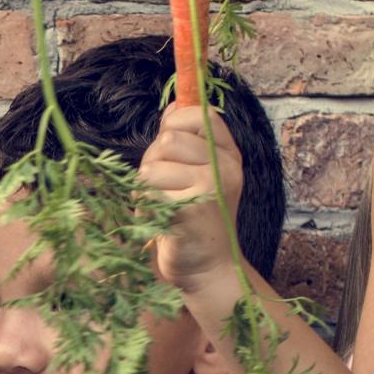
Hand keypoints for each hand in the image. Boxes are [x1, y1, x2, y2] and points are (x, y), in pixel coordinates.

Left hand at [139, 105, 244, 294]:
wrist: (208, 270)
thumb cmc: (194, 221)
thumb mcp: (196, 173)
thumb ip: (185, 140)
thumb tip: (174, 103)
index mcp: (228, 155)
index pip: (201, 115)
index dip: (176, 123)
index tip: (170, 146)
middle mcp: (224, 167)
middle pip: (167, 140)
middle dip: (154, 162)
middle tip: (166, 189)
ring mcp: (210, 187)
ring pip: (151, 167)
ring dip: (146, 188)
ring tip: (164, 207)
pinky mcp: (190, 209)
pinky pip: (147, 192)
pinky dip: (145, 207)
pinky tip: (162, 222)